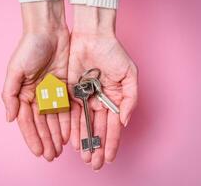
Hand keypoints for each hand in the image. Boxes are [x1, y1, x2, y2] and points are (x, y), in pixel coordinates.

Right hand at [2, 0, 69, 160]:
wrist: (49, 31)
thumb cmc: (29, 48)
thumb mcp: (15, 71)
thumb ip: (10, 95)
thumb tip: (9, 118)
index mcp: (23, 93)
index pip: (27, 121)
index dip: (32, 137)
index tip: (38, 151)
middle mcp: (37, 95)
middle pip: (41, 123)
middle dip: (46, 140)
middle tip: (51, 156)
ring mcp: (51, 92)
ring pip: (54, 119)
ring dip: (56, 134)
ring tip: (60, 150)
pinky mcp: (64, 87)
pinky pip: (66, 108)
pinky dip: (67, 121)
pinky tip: (68, 134)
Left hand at [68, 5, 137, 169]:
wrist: (92, 37)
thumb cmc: (113, 53)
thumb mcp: (129, 75)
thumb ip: (130, 99)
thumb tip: (124, 121)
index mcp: (114, 99)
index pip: (113, 125)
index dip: (112, 142)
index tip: (110, 158)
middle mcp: (99, 101)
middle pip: (98, 129)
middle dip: (97, 146)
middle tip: (95, 163)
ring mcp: (84, 98)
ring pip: (84, 124)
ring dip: (84, 141)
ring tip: (84, 157)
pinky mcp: (70, 92)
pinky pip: (70, 113)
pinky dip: (72, 127)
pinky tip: (73, 141)